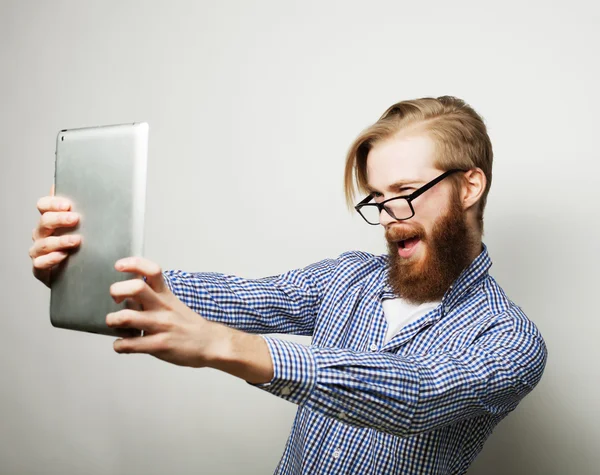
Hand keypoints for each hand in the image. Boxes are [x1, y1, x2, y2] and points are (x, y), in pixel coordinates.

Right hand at [30, 185, 80, 286]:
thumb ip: (85, 208)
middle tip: (75, 219)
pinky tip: (63, 256)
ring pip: (43, 243)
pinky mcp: (40, 268)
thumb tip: (92, 188)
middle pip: (44, 221)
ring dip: (60, 241)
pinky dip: (51, 259)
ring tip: (76, 240)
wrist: (77, 273)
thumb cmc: (80, 246)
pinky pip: (40, 263)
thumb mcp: (86, 226)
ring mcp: (39, 251)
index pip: (43, 205)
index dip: (52, 203)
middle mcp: (41, 234)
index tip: (68, 205)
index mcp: (49, 220)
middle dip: (59, 219)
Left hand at [107, 256, 226, 367]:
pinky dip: (119, 345)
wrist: (211, 343)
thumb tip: (126, 296)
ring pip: (127, 317)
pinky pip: (130, 344)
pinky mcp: (159, 345)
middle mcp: (162, 307)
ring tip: (114, 323)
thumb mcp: (173, 303)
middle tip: (116, 299)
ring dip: (112, 320)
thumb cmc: (188, 324)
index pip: (152, 270)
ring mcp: (161, 326)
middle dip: (116, 291)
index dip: (133, 264)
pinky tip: (122, 344)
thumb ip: (150, 298)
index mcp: (166, 295)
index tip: (119, 266)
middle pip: (136, 288)